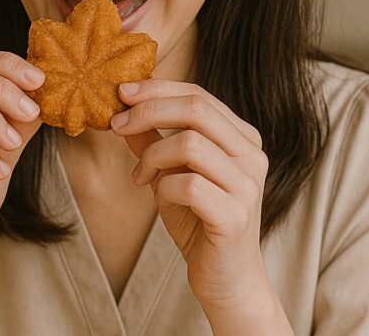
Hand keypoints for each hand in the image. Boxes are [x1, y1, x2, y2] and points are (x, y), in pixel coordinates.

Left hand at [110, 79, 271, 310]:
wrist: (226, 280)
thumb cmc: (200, 223)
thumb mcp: (171, 174)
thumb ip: (153, 142)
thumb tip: (123, 110)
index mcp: (242, 138)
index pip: (199, 95)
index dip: (157, 89)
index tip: (122, 93)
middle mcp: (252, 156)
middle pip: (197, 109)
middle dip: (148, 111)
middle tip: (117, 125)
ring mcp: (247, 185)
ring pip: (191, 143)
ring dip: (152, 156)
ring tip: (141, 176)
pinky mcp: (235, 216)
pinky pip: (189, 185)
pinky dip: (163, 187)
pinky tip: (158, 197)